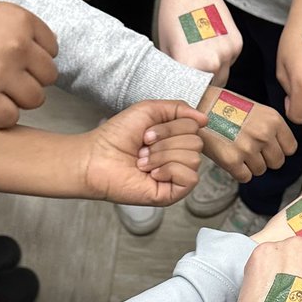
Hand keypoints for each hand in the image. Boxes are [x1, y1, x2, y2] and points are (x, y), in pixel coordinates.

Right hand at [0, 0, 58, 127]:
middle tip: (1, 83)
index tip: (16, 64)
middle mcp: (17, 44)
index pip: (51, 50)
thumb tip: (35, 55)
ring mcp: (0, 71)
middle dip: (27, 82)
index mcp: (20, 19)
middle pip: (47, 77)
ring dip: (15, 101)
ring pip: (34, 100)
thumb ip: (13, 30)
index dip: (34, 60)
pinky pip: (10, 119)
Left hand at [83, 100, 206, 205]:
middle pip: (196, 142)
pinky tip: (152, 174)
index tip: (147, 134)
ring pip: (193, 158)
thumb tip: (204, 118)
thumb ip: (178, 108)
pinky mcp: (173, 193)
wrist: (96, 158)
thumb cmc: (116, 136)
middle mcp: (179, 157)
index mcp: (175, 139)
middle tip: (144, 148)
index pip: (195, 127)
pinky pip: (190, 177)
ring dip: (163, 156)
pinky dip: (169, 170)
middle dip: (166, 141)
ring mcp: (177, 176)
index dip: (171, 127)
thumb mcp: (149, 110)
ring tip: (143, 162)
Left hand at [157, 0, 242, 85]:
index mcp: (192, 66)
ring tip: (202, 58)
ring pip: (223, 75)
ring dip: (215, 73)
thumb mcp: (165, 47)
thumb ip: (176, 70)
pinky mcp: (237, 44)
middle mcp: (213, 63)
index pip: (193, 92)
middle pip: (212, 88)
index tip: (187, 93)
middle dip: (204, 86)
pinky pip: (230, 61)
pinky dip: (223, 59)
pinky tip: (212, 44)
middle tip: (194, 77)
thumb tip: (179, 83)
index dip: (190, 93)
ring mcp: (228, 53)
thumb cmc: (174, 14)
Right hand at [198, 85, 296, 181]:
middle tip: (250, 149)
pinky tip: (230, 156)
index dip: (279, 149)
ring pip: (260, 171)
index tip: (268, 146)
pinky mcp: (232, 160)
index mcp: (273, 120)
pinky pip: (245, 177)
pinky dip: (238, 171)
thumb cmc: (228, 107)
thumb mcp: (258, 110)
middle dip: (265, 159)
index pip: (290, 148)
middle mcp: (263, 134)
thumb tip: (281, 150)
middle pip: (277, 162)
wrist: (201, 105)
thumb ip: (272, 129)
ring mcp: (248, 148)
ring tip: (237, 149)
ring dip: (250, 165)